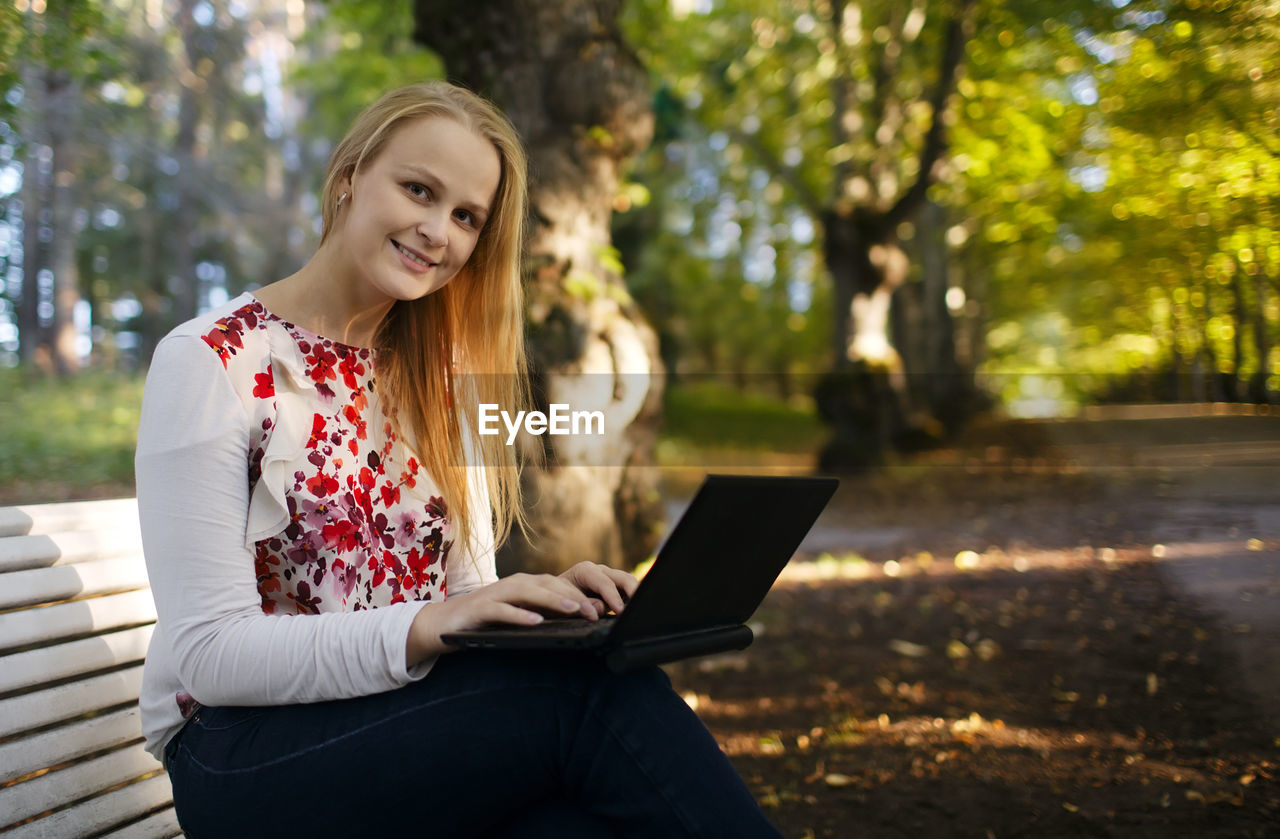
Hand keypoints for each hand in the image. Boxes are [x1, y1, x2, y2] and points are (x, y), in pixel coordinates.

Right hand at [405, 568, 633, 665]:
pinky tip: (536, 622)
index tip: (602, 609)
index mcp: (526, 585)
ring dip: (553, 600)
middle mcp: (514, 584)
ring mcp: (496, 594)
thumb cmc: (488, 621)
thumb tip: (578, 619)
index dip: (581, 594)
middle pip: (548, 585)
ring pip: (529, 592)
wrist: (443, 623)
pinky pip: (503, 610)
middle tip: (595, 612)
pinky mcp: (480, 608)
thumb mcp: (520, 616)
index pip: (558, 585)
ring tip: (574, 610)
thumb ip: (545, 615)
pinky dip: (520, 614)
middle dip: (573, 597)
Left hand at [557, 561, 637, 617]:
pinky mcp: (615, 588)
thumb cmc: (557, 599)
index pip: (605, 583)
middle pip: (623, 578)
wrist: (553, 598)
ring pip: (629, 583)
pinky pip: (628, 591)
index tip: (620, 611)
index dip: (614, 597)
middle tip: (639, 607)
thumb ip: (584, 604)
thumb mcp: (565, 601)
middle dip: (633, 591)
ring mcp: (609, 578)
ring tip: (642, 608)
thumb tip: (601, 608)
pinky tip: (637, 609)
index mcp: (585, 570)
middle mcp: (600, 571)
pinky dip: (633, 599)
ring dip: (636, 594)